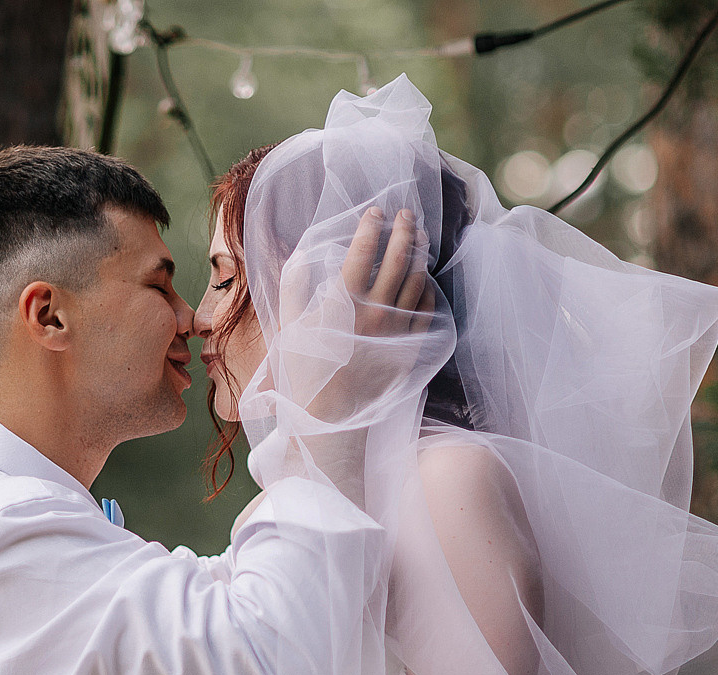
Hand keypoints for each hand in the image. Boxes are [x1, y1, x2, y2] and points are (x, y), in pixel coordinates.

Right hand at [274, 206, 437, 505]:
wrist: (329, 418)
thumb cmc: (303, 372)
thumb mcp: (289, 327)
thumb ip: (293, 287)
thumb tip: (301, 254)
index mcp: (344, 303)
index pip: (362, 252)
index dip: (370, 227)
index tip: (374, 212)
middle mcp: (375, 313)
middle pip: (397, 261)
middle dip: (404, 231)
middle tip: (407, 214)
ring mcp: (396, 332)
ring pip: (416, 283)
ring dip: (419, 256)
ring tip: (420, 238)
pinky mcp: (409, 350)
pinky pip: (426, 313)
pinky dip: (428, 291)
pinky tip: (425, 279)